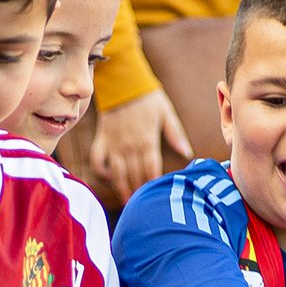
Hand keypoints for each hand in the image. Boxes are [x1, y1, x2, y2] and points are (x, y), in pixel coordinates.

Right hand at [91, 89, 192, 203]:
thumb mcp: (166, 113)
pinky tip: (109, 178)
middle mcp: (130, 147)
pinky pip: (98, 161)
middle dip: (140, 192)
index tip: (158, 196)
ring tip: (128, 202)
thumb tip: (188, 154)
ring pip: (117, 174)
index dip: (154, 185)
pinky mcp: (102, 140)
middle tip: (144, 205)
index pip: (151, 170)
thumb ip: (176, 134)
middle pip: (135, 176)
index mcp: (147, 141)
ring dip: (122, 189)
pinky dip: (102, 172)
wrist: (122, 81)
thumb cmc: (147, 97)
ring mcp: (114, 145)